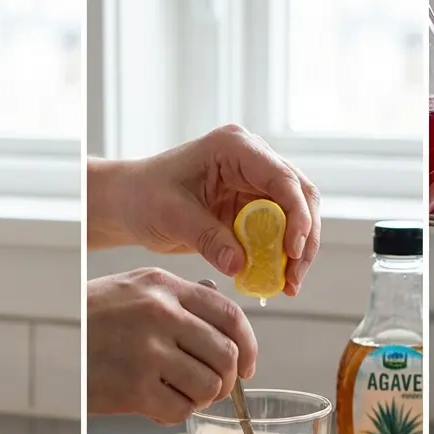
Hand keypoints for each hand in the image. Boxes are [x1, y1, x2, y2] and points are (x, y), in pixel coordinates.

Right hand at [87, 268, 257, 423]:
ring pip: (209, 387)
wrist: (50, 342)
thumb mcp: (136, 290)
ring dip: (202, 398)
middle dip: (228, 380)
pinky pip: (181, 411)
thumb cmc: (95, 318)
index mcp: (164, 287)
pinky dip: (176, 414)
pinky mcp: (133, 388)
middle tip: (214, 387)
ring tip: (181, 393)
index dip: (250, 346)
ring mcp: (147, 352)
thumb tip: (230, 330)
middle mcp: (160, 314)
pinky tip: (157, 404)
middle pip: (227, 355)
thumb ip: (182, 303)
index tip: (249, 366)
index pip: (230, 314)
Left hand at [95, 125, 320, 295]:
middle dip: (304, 239)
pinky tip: (276, 281)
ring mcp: (256, 183)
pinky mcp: (253, 207)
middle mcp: (253, 160)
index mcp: (235, 148)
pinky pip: (279, 232)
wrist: (129, 202)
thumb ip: (207, 238)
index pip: (282, 178)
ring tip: (288, 286)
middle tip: (294, 277)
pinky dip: (281, 257)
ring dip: (297, 251)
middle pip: (300, 196)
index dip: (296, 216)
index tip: (293, 252)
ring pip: (297, 216)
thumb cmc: (143, 196)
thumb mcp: (171, 216)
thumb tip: (240, 266)